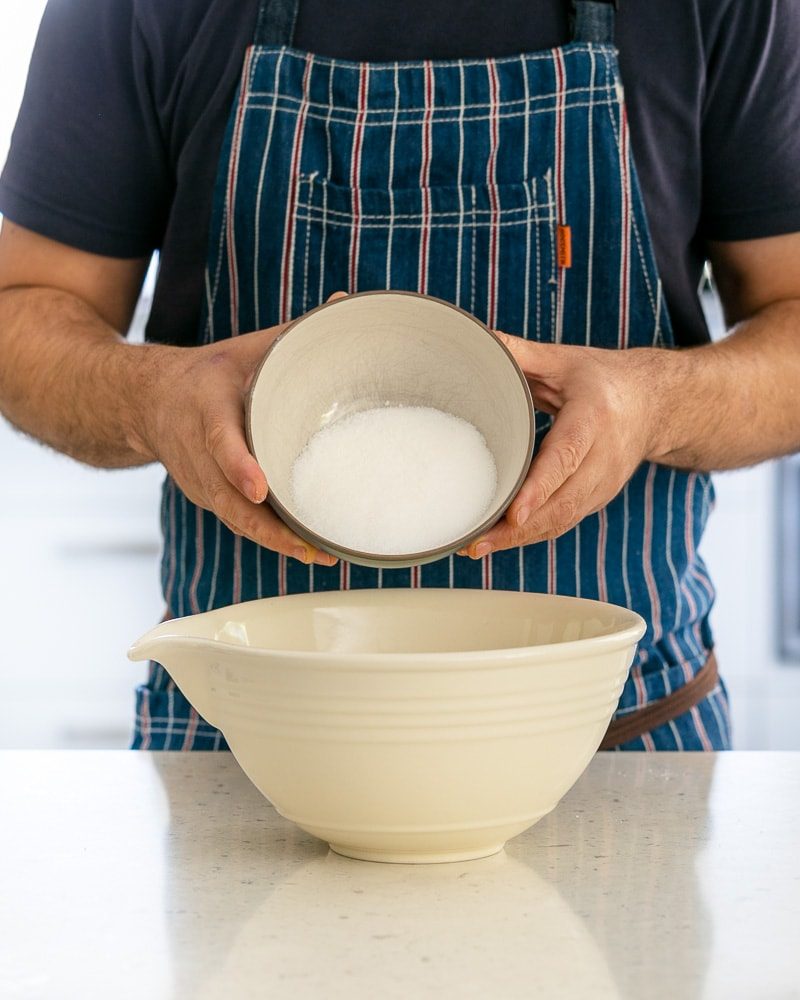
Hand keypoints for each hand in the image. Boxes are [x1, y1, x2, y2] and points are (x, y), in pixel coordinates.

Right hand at [131, 318, 337, 566]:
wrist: (145, 401)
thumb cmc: (209, 374)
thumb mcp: (244, 349)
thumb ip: (292, 333)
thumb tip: (346, 303)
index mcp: (206, 407)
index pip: (221, 441)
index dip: (238, 466)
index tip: (260, 488)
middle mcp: (196, 450)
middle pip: (228, 498)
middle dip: (268, 527)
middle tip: (312, 545)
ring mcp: (198, 479)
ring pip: (233, 517)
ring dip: (273, 541)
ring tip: (319, 554)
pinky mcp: (205, 496)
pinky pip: (234, 521)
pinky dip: (265, 538)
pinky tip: (303, 549)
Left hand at [461, 334, 665, 557]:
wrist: (658, 404)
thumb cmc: (605, 380)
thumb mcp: (565, 360)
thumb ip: (521, 353)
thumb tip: (479, 340)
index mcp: (593, 419)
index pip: (566, 458)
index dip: (540, 488)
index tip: (516, 513)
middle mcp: (603, 459)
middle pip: (562, 504)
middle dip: (519, 528)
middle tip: (477, 541)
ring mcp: (602, 485)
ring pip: (561, 520)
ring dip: (520, 539)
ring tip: (477, 547)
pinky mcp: (595, 499)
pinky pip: (562, 522)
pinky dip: (531, 536)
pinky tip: (498, 541)